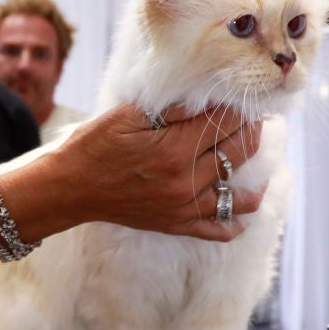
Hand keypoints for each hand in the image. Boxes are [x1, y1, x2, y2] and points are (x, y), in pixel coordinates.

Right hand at [0, 103, 262, 241]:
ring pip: (240, 194)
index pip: (226, 123)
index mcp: (174, 149)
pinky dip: (237, 221)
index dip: (239, 108)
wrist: (70, 188)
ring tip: (258, 158)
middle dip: (252, 132)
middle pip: (239, 153)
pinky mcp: (178, 225)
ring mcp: (184, 207)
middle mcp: (186, 181)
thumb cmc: (94, 146)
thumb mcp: (128, 116)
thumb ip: (170, 108)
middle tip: (257, 121)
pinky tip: (245, 207)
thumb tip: (205, 99)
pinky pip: (220, 230)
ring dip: (256, 176)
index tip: (245, 100)